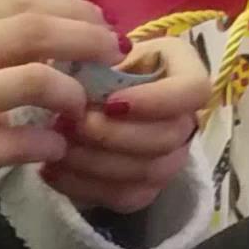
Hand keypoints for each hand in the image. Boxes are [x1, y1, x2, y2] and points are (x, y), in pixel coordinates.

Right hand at [0, 0, 123, 219]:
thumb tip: (17, 42)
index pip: (13, 2)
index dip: (66, 8)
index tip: (95, 20)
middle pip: (32, 31)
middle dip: (86, 40)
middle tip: (112, 55)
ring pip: (32, 81)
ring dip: (72, 93)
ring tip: (83, 107)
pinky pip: (13, 144)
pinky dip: (45, 144)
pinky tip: (54, 149)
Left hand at [37, 37, 209, 218]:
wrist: (78, 98)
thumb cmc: (90, 66)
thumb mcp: (96, 52)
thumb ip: (100, 60)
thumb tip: (88, 76)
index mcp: (185, 73)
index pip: (194, 90)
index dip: (156, 101)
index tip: (111, 102)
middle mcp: (187, 119)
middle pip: (168, 138)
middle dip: (114, 135)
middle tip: (72, 125)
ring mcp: (171, 157)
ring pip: (148, 172)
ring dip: (97, 163)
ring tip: (57, 148)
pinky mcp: (147, 187)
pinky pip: (126, 197)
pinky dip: (86, 186)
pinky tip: (53, 171)